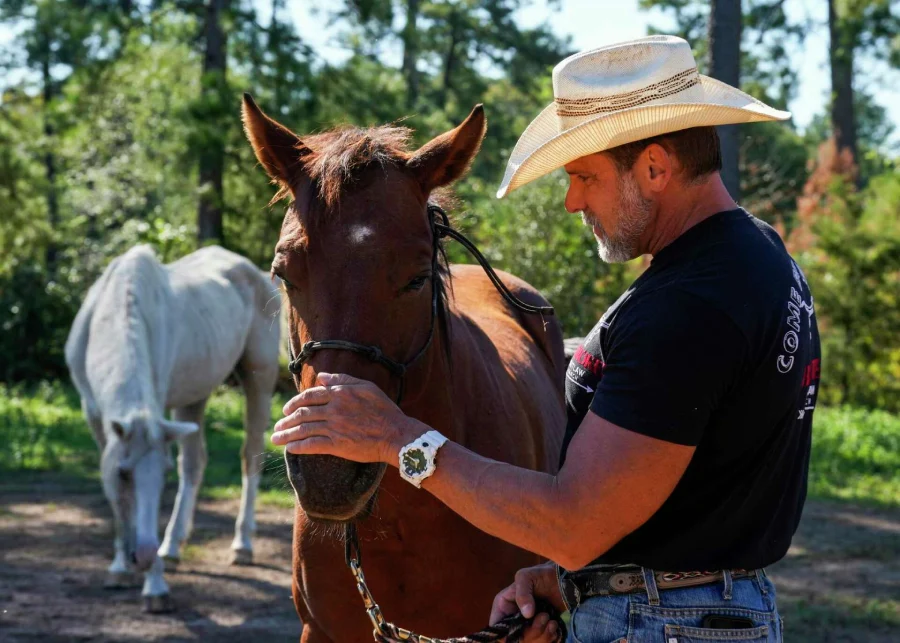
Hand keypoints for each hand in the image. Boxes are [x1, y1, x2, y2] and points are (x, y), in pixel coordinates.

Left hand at [271, 372, 422, 463]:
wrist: (396, 434)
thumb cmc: (384, 410)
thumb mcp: (366, 387)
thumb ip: (342, 379)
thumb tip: (320, 377)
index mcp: (340, 393)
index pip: (309, 396)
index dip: (294, 403)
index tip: (286, 409)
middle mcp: (334, 409)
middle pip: (302, 413)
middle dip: (286, 420)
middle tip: (277, 426)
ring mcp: (334, 427)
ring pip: (303, 429)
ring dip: (286, 434)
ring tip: (276, 438)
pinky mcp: (337, 445)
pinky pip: (312, 445)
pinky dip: (298, 447)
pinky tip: (290, 449)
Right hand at [490, 562, 565, 641]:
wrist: (563, 579)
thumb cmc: (541, 574)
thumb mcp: (526, 577)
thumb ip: (522, 594)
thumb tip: (527, 615)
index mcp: (504, 606)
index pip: (496, 627)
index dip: (505, 633)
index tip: (520, 629)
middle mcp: (513, 618)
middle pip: (515, 638)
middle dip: (531, 632)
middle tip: (543, 616)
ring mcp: (528, 626)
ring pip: (530, 641)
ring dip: (543, 634)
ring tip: (550, 619)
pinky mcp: (541, 630)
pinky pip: (543, 641)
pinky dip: (550, 636)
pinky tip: (554, 624)